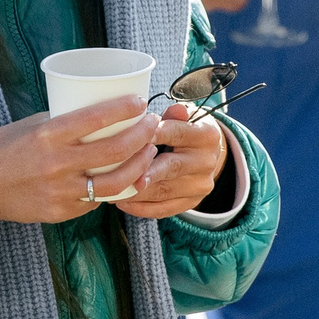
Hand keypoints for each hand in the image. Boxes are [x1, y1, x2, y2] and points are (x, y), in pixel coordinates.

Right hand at [0, 96, 161, 228]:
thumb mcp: (28, 125)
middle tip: (152, 124)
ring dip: (139, 165)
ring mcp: (60, 192)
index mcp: (47, 136)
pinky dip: (114, 187)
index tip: (140, 101)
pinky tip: (125, 176)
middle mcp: (56, 164)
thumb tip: (95, 115)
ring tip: (148, 152)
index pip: (96, 118)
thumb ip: (61, 122)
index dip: (125, 108)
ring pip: (116, 182)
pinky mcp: (60, 212)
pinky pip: (97, 201)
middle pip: (115, 150)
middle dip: (142, 134)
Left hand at [117, 101, 231, 219]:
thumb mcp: (184, 117)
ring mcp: (200, 185)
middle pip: (171, 167)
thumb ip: (174, 115)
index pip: (177, 133)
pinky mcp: (192, 202)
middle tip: (120, 174)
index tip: (128, 137)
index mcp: (206, 135)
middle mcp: (206, 162)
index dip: (152, 134)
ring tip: (111, 189)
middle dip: (144, 170)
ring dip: (136, 193)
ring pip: (164, 191)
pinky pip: (164, 209)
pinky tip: (123, 203)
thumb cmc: (186, 130)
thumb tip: (175, 110)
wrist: (206, 155)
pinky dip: (141, 208)